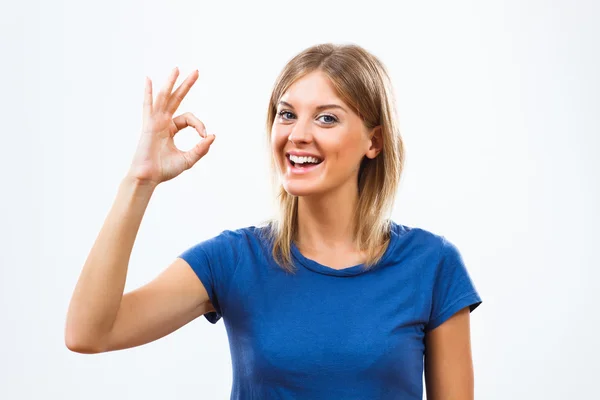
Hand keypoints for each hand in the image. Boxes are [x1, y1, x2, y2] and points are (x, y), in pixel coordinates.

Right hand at [127, 67, 214, 185]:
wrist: (148, 177)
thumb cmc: (164, 170)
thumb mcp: (188, 159)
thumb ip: (200, 149)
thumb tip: (212, 136)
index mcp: (171, 129)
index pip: (189, 119)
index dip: (199, 125)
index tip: (204, 136)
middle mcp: (162, 122)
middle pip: (176, 99)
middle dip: (186, 85)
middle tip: (197, 71)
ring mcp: (155, 122)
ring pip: (164, 98)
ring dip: (171, 83)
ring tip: (177, 69)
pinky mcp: (149, 126)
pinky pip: (148, 106)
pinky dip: (149, 93)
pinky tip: (149, 80)